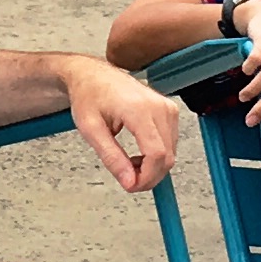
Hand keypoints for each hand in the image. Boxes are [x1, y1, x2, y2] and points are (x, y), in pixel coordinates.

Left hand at [68, 59, 185, 195]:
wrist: (93, 75)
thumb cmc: (89, 95)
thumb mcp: (91, 130)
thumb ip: (112, 158)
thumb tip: (129, 182)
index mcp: (138, 109)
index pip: (156, 153)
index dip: (146, 177)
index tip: (131, 186)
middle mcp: (158, 106)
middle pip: (167, 156)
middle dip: (149, 176)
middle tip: (127, 180)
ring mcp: (167, 107)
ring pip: (171, 153)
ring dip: (152, 167)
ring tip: (128, 164)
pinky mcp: (170, 110)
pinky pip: (171, 143)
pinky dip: (157, 156)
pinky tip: (138, 155)